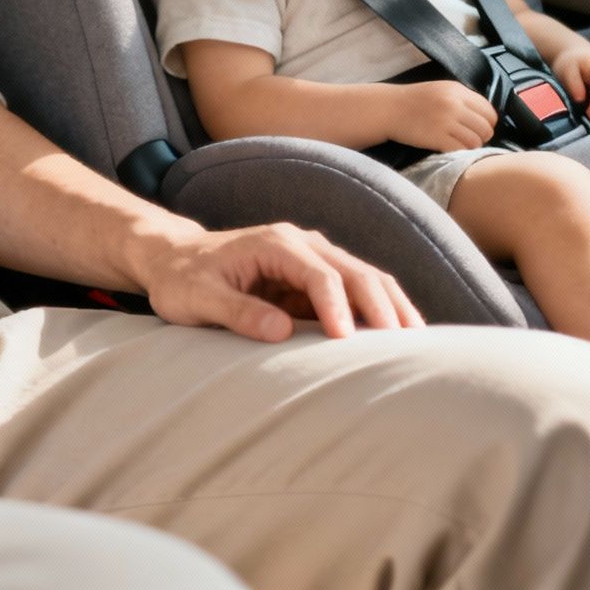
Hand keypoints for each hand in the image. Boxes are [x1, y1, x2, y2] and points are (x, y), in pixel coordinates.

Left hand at [129, 218, 423, 341]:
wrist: (173, 259)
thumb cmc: (181, 279)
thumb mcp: (197, 298)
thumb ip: (236, 311)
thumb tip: (280, 331)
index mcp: (274, 243)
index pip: (320, 274)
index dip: (338, 308)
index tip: (347, 342)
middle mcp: (300, 244)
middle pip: (356, 271)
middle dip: (382, 306)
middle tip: (404, 346)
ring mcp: (311, 259)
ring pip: (364, 278)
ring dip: (390, 307)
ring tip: (417, 342)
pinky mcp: (312, 278)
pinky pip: (353, 293)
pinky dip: (378, 312)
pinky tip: (398, 337)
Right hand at [383, 80, 497, 151]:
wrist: (387, 109)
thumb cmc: (413, 101)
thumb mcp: (440, 90)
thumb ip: (462, 99)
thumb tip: (484, 117)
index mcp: (457, 91)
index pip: (489, 111)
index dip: (488, 122)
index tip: (478, 128)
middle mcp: (454, 104)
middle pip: (485, 128)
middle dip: (482, 137)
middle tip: (470, 139)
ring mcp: (446, 122)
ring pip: (476, 141)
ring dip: (472, 147)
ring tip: (460, 145)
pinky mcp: (437, 138)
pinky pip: (461, 150)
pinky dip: (460, 153)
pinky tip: (450, 149)